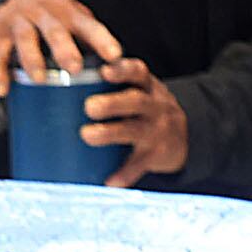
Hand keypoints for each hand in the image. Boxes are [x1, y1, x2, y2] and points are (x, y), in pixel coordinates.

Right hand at [0, 0, 120, 94]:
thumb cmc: (51, 12)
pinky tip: (2, 90)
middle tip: (74, 68)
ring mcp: (19, 21)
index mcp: (68, 12)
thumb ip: (86, 37)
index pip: (88, 25)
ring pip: (25, 39)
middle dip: (65, 49)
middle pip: (55, 30)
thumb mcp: (72, 16)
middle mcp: (44, 13)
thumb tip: (111, 67)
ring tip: (39, 80)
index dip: (102, 40)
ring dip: (33, 59)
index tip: (113, 56)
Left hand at [83, 56, 189, 187]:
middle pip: (135, 101)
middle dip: (112, 103)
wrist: (186, 137)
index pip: (138, 73)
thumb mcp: (142, 93)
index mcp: (148, 88)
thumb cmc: (149, 112)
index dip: (123, 70)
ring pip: (134, 130)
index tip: (105, 71)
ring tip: (88, 135)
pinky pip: (140, 164)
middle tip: (89, 107)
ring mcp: (157, 130)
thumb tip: (65, 90)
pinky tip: (109, 181)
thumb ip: (116, 89)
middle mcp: (155, 106)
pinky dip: (125, 173)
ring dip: (110, 133)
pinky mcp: (157, 154)